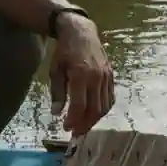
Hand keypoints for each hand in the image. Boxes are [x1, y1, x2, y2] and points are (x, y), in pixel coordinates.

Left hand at [48, 12, 115, 137]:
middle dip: (85, 124)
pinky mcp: (111, 76)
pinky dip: (103, 109)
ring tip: (84, 125)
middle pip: (94, 109)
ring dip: (94, 119)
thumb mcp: (55, 70)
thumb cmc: (65, 52)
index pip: (79, 105)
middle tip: (75, 133)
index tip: (66, 128)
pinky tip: (94, 114)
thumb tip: (57, 113)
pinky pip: (110, 98)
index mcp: (80, 75)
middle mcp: (96, 77)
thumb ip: (57, 93)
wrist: (82, 32)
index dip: (73, 120)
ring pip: (104, 106)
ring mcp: (106, 76)